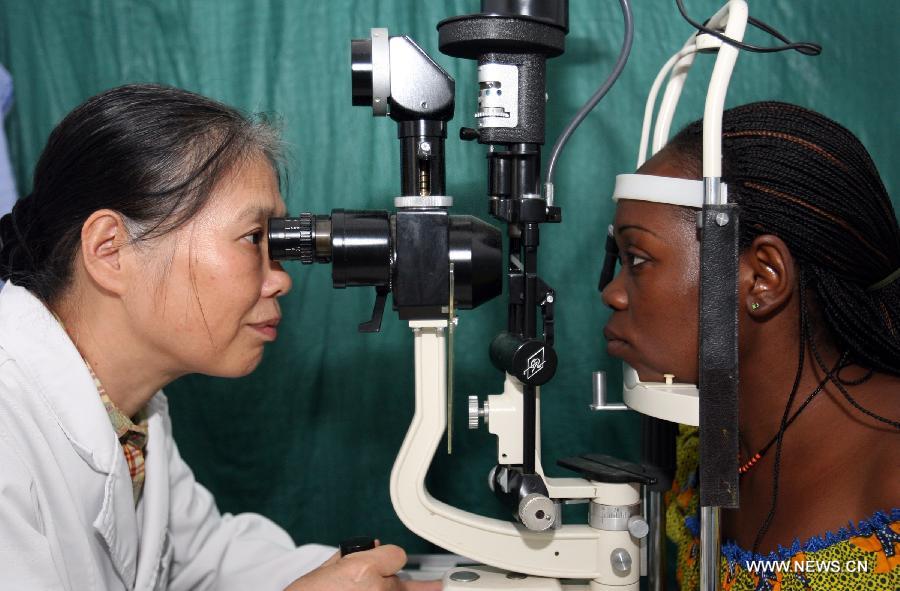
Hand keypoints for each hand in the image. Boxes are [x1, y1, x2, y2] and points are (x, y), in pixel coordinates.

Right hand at [283, 545, 441, 590]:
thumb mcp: (324, 571)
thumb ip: (351, 558)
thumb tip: (371, 549)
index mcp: (363, 571)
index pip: (397, 555)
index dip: (387, 559)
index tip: (384, 564)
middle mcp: (378, 590)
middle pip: (399, 580)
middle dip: (387, 582)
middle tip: (367, 587)